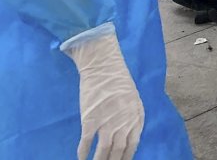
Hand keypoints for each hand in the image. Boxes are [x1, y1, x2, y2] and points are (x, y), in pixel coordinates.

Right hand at [63, 25, 144, 159]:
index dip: (126, 158)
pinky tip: (81, 158)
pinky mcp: (90, 119)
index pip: (132, 146)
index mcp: (135, 118)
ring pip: (103, 152)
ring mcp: (106, 122)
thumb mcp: (133, 100)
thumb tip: (128, 137)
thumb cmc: (118, 81)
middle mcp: (123, 123)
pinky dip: (83, 153)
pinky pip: (86, 142)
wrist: (104, 66)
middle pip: (118, 152)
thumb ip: (132, 118)